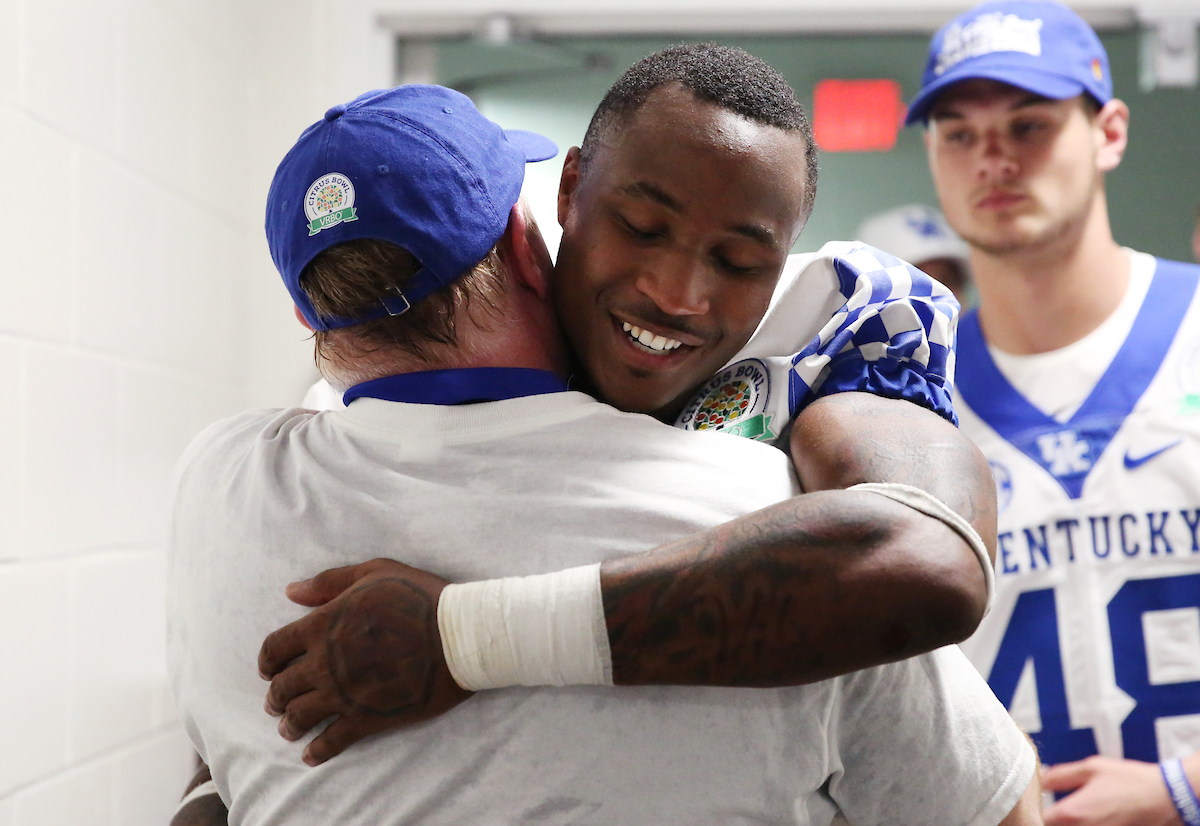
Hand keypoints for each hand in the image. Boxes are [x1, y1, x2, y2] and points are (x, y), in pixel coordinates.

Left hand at [257, 558, 472, 764]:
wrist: (458, 635)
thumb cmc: (420, 598)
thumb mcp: (374, 573)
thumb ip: (329, 582)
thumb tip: (290, 591)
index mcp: (323, 625)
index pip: (275, 648)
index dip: (267, 661)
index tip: (269, 669)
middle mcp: (325, 663)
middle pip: (282, 687)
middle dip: (275, 696)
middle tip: (276, 704)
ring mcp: (344, 694)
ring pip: (299, 717)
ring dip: (289, 725)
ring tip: (289, 729)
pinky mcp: (367, 718)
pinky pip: (331, 742)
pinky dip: (316, 751)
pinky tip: (310, 755)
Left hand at [1042, 755, 1178, 825]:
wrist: (1166, 798)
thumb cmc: (1129, 780)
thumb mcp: (1091, 768)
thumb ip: (1061, 775)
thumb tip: (1040, 780)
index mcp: (1072, 813)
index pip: (1037, 821)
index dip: (1032, 812)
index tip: (1036, 802)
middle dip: (1047, 820)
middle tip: (1050, 807)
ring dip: (1063, 823)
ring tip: (1068, 811)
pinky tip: (1084, 817)